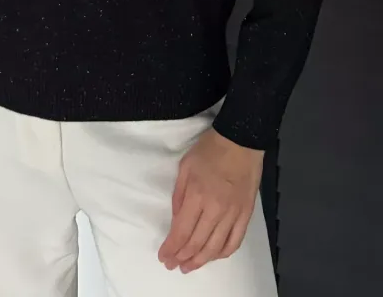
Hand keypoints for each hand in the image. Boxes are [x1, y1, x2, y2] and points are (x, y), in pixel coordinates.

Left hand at [158, 127, 263, 274]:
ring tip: (189, 266)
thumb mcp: (185, 166)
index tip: (163, 256)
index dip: (171, 247)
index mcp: (197, 195)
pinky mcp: (246, 215)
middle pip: (197, 243)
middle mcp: (216, 209)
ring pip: (215, 247)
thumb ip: (178, 195)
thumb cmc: (210, 149)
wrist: (240, 141)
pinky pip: (234, 241)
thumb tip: (177, 219)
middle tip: (173, 265)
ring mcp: (233, 214)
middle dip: (182, 257)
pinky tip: (212, 256)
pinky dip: (222, 253)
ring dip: (200, 261)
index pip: (182, 231)